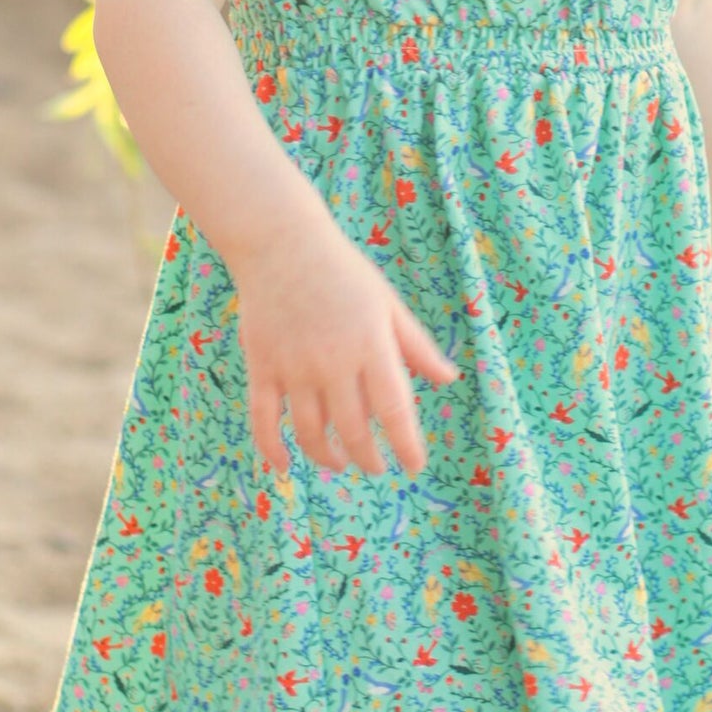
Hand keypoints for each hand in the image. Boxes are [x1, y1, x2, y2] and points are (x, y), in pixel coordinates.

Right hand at [231, 220, 461, 479]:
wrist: (280, 244)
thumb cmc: (343, 272)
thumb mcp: (388, 304)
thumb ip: (417, 347)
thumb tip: (449, 379)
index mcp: (370, 347)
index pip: (394, 411)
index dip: (407, 445)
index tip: (414, 466)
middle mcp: (332, 364)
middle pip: (353, 430)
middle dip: (368, 458)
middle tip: (377, 468)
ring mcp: (293, 368)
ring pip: (310, 432)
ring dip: (327, 457)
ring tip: (340, 463)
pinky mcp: (262, 367)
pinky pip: (264, 420)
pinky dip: (273, 449)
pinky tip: (285, 466)